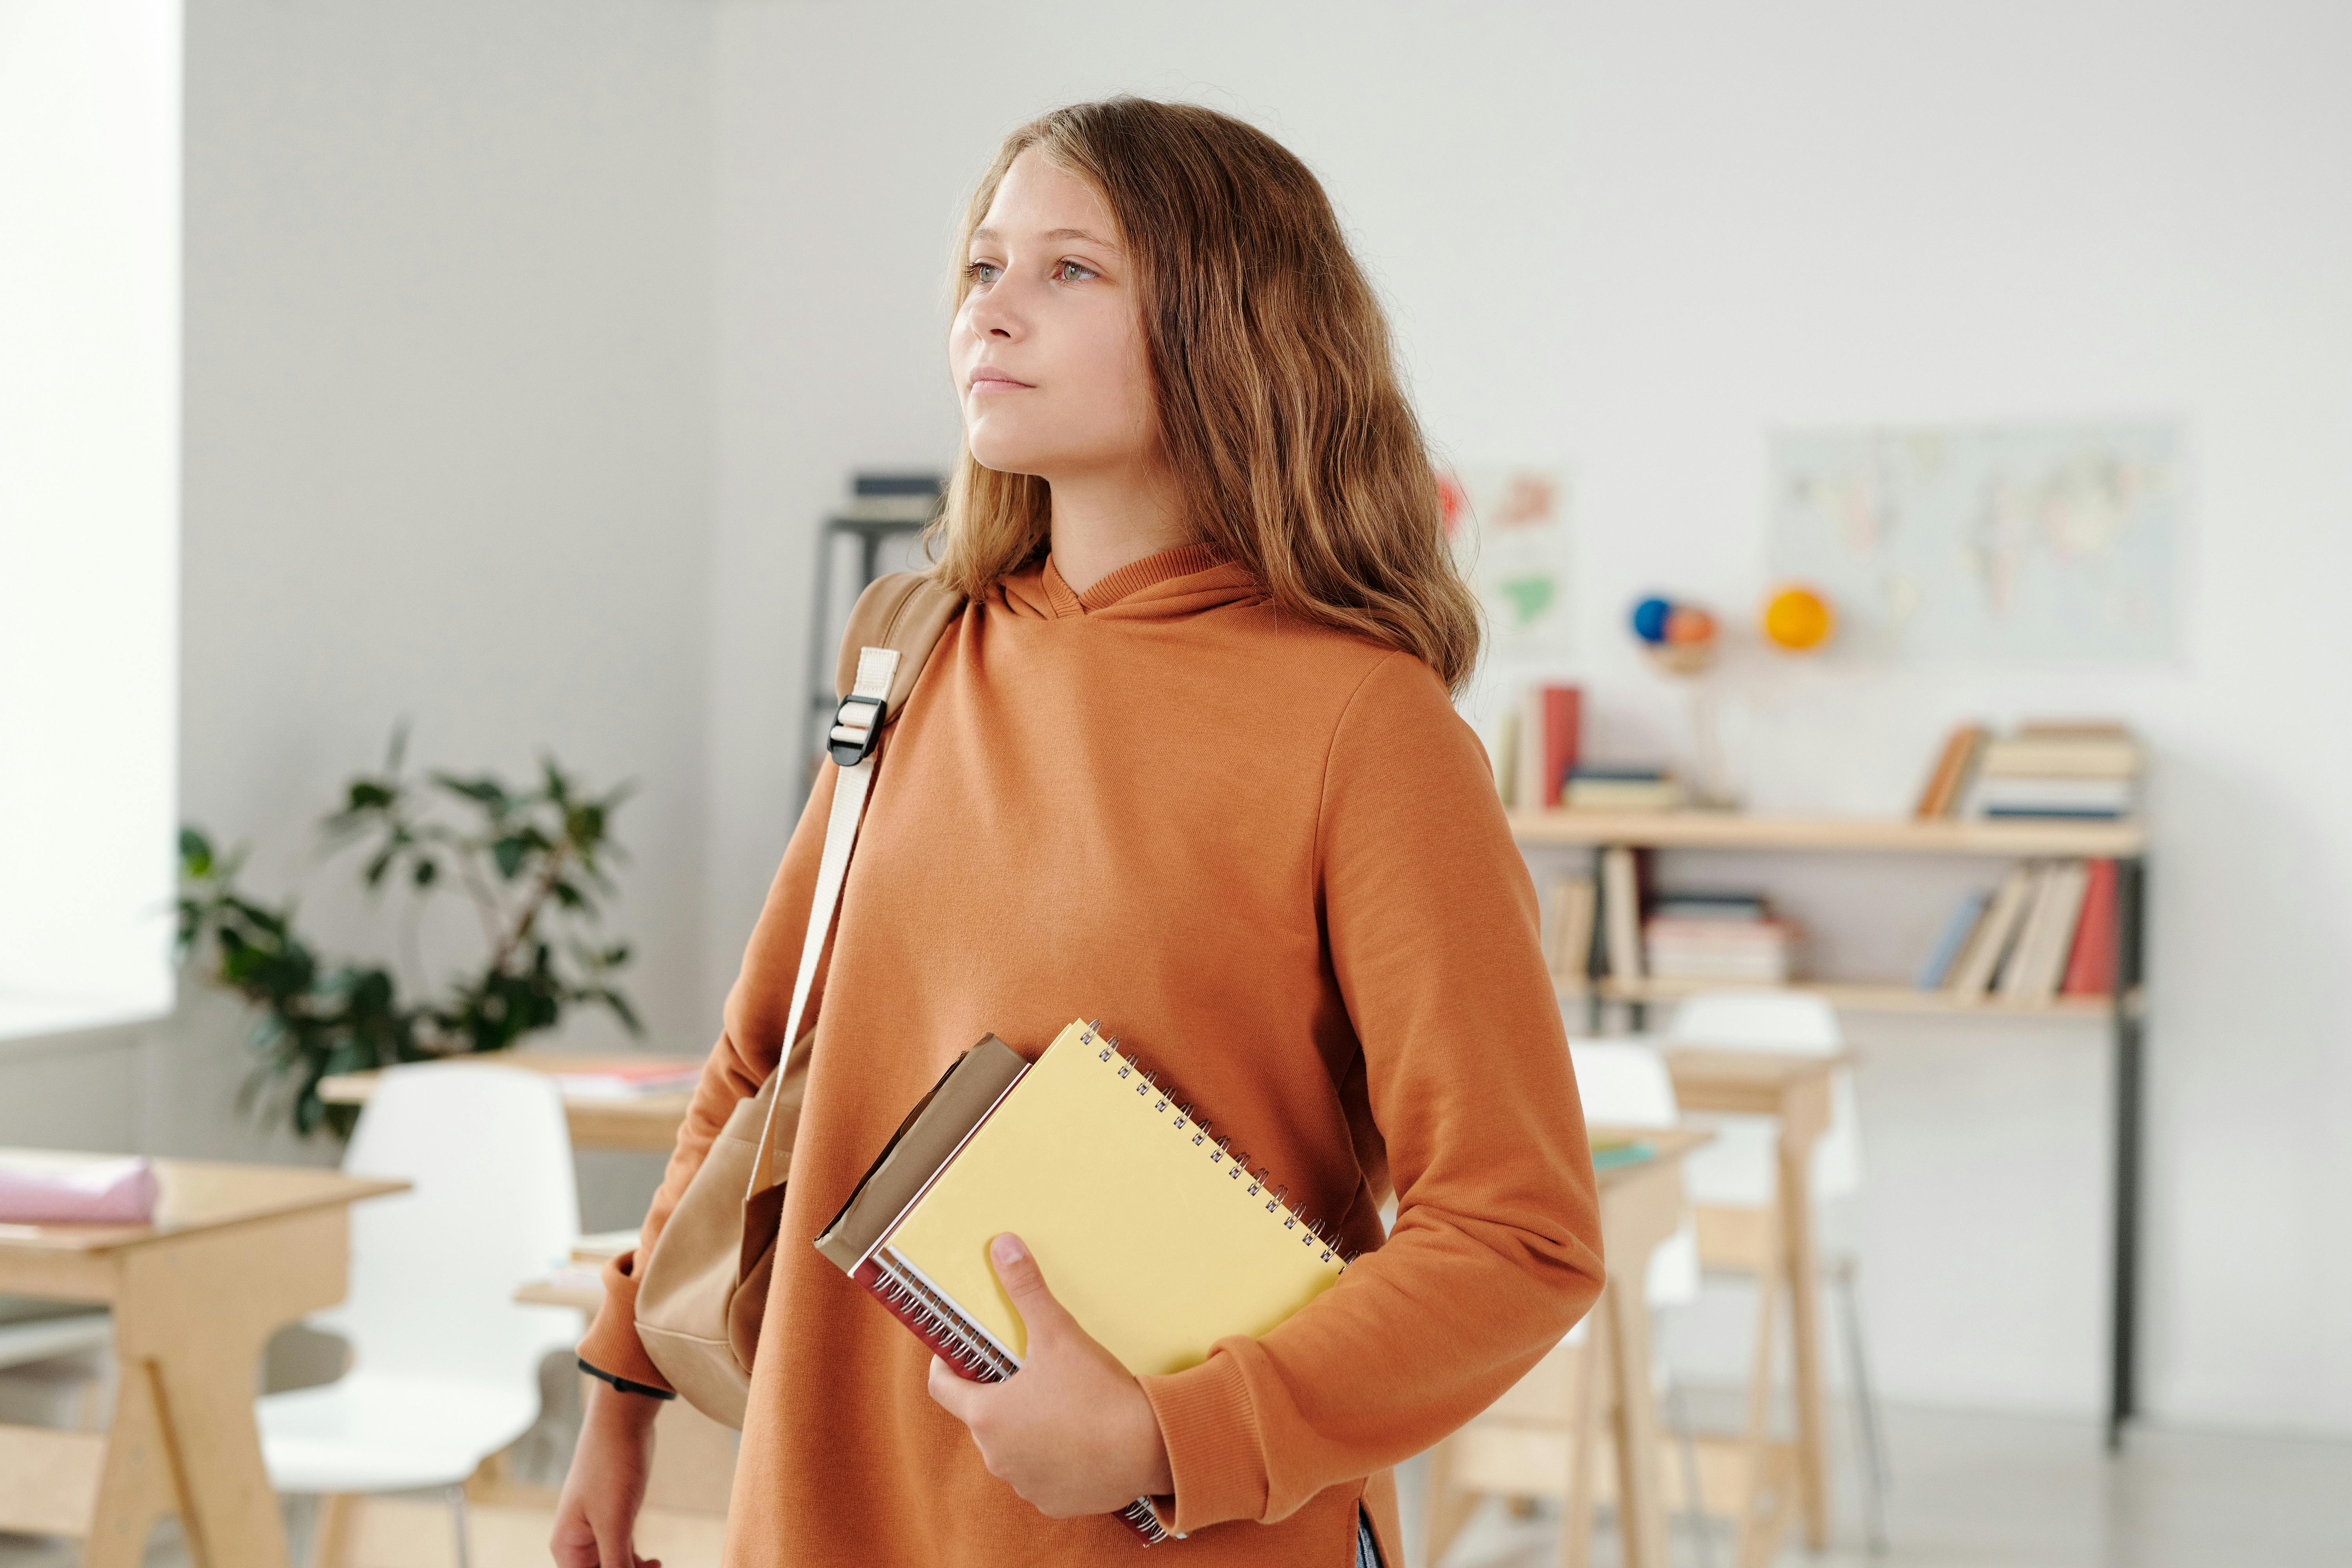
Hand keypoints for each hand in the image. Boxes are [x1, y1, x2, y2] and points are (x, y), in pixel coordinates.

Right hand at [550, 1379, 664, 1567]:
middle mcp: (577, 1542)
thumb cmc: (610, 1468)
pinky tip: (654, 1563)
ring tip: (657, 1567)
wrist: (622, 1423)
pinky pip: (623, 1551)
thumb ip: (615, 1563)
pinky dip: (636, 1561)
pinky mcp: (616, 1517)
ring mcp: (597, 1529)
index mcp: (567, 1547)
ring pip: (614, 1566)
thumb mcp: (614, 1523)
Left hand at [926, 1233, 1175, 1517]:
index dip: (947, 1364)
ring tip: (1062, 1402)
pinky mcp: (1052, 1502)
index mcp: (986, 1415)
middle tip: (1032, 1370)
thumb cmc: (1098, 1393)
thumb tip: (1001, 1245)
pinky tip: (1081, 1436)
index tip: (963, 1351)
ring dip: (1027, 1427)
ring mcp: (1023, 1483)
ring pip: (1013, 1446)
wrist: (1149, 1448)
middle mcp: (995, 1456)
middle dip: (1001, 1393)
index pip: (941, 1386)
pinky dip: (1053, 1457)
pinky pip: (1042, 1475)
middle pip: (982, 1414)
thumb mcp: (1059, 1333)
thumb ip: (1026, 1290)